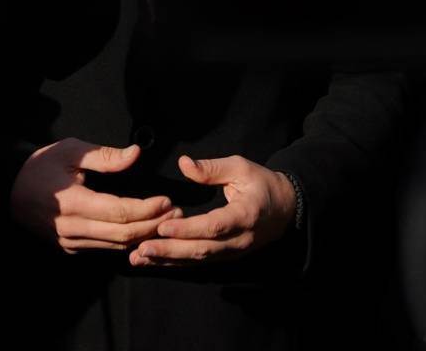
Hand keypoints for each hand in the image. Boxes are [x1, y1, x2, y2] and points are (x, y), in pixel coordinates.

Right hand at [10, 139, 179, 253]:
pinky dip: (125, 241)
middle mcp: (73, 228)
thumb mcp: (70, 151)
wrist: (8, 190)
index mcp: (74, 203)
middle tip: (177, 213)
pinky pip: (103, 247)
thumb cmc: (41, 165)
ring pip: (115, 245)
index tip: (168, 200)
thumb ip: (105, 156)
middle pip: (123, 233)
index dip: (147, 208)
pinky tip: (141, 231)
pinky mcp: (69, 248)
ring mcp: (70, 242)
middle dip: (153, 225)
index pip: (120, 212)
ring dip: (143, 235)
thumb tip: (136, 154)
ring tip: (166, 221)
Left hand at [129, 154, 294, 265]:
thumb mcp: (241, 168)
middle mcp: (240, 240)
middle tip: (142, 249)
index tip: (162, 227)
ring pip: (199, 260)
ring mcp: (233, 252)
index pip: (214, 226)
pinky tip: (154, 260)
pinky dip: (176, 262)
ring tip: (139, 258)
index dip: (188, 229)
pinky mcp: (226, 257)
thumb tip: (184, 164)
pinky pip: (200, 262)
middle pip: (203, 250)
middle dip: (171, 251)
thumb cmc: (261, 184)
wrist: (286, 208)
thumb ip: (212, 168)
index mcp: (245, 215)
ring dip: (168, 260)